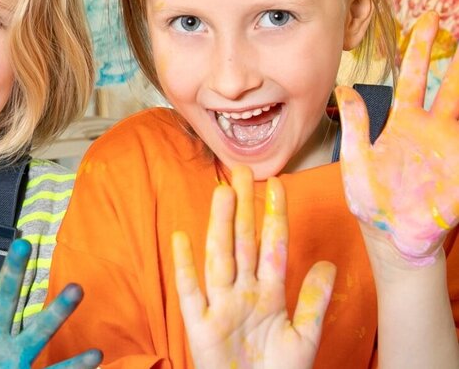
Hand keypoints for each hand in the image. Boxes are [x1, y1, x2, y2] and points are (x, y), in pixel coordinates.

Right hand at [172, 165, 335, 368]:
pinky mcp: (199, 324)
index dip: (274, 216)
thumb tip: (328, 264)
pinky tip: (182, 239)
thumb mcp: (304, 337)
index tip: (276, 184)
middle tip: (241, 173)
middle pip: (242, 243)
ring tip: (222, 194)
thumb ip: (314, 301)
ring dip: (220, 226)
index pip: (272, 246)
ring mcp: (219, 306)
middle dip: (243, 207)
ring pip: (219, 257)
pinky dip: (184, 266)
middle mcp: (242, 293)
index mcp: (269, 295)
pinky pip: (190, 291)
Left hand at [336, 10, 458, 266]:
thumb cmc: (371, 201)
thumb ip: (354, 124)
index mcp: (402, 122)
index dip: (420, 48)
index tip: (427, 20)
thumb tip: (342, 87)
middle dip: (456, 53)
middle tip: (458, 18)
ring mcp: (449, 145)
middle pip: (449, 82)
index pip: (414, 76)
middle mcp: (430, 127)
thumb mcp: (356, 160)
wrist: (392, 236)